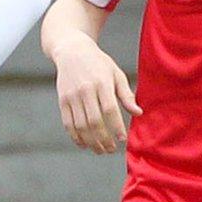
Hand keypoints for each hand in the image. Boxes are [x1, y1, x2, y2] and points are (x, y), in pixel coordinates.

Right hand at [51, 38, 139, 153]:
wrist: (71, 51)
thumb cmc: (98, 63)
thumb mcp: (116, 74)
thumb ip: (126, 94)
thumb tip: (138, 113)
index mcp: (102, 83)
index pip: (109, 110)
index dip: (116, 127)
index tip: (122, 140)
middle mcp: (85, 90)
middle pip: (94, 121)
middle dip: (103, 139)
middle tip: (111, 150)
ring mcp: (72, 96)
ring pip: (80, 125)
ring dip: (90, 142)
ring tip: (100, 150)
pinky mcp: (62, 100)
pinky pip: (68, 123)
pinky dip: (76, 137)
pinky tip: (84, 144)